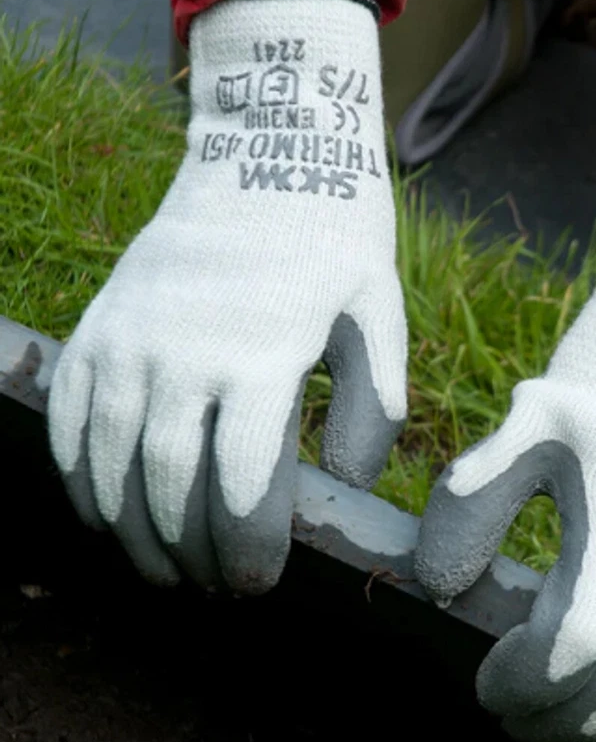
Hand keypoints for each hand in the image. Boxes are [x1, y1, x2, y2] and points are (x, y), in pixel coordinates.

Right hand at [48, 0, 406, 593]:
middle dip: (191, 554)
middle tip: (213, 588)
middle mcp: (183, 354)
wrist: (267, 153)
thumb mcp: (380, 318)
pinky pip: (69, 419)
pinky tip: (101, 512)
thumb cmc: (335, 242)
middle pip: (169, 488)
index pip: (244, 487)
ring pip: (109, 465)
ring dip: (130, 532)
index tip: (255, 583)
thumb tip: (344, 488)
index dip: (246, 551)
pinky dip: (79, 477)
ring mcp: (128, 340)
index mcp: (263, 358)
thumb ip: (371, 410)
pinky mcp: (97, 326)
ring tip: (160, 570)